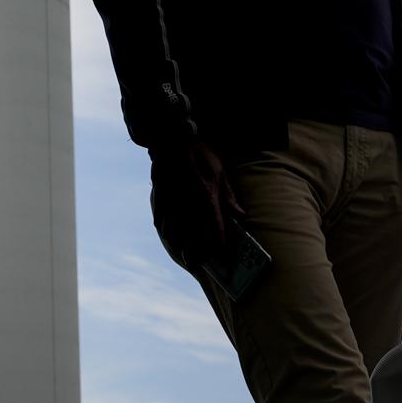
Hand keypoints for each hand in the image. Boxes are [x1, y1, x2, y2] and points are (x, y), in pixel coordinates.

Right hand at [147, 140, 241, 272]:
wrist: (172, 139)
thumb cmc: (200, 153)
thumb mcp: (221, 172)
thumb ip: (229, 197)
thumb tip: (241, 216)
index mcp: (207, 198)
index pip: (214, 228)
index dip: (217, 244)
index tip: (220, 255)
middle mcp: (189, 205)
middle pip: (193, 235)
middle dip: (195, 251)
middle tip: (197, 264)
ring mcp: (172, 202)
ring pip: (176, 230)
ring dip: (180, 245)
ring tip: (184, 257)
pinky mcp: (161, 196)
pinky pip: (162, 217)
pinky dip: (165, 229)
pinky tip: (168, 236)